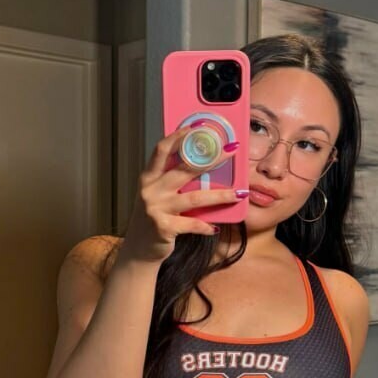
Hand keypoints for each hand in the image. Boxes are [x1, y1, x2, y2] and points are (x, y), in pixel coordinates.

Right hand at [120, 126, 241, 263]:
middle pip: (184, 169)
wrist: (138, 250)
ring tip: (239, 193)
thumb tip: (201, 163)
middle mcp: (150, 190)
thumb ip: (171, 179)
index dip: (179, 136)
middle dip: (211, 159)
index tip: (198, 127)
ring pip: (194, 198)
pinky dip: (205, 226)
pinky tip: (215, 227)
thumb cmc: (153, 217)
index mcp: (148, 178)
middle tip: (231, 151)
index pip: (162, 150)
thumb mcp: (157, 195)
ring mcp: (156, 209)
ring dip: (219, 195)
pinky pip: (191, 225)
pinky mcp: (163, 228)